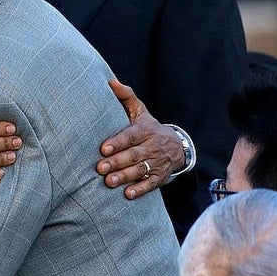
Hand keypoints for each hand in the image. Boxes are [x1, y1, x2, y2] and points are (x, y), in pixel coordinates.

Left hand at [96, 79, 184, 199]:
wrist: (176, 145)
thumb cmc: (148, 127)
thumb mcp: (140, 111)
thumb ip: (126, 97)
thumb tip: (110, 81)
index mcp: (146, 130)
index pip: (131, 136)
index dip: (118, 142)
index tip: (103, 148)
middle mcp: (152, 146)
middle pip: (134, 155)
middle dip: (117, 162)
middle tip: (100, 167)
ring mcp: (157, 162)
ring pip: (141, 170)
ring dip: (125, 177)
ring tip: (109, 181)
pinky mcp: (160, 176)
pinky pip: (151, 184)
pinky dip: (140, 189)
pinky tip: (128, 194)